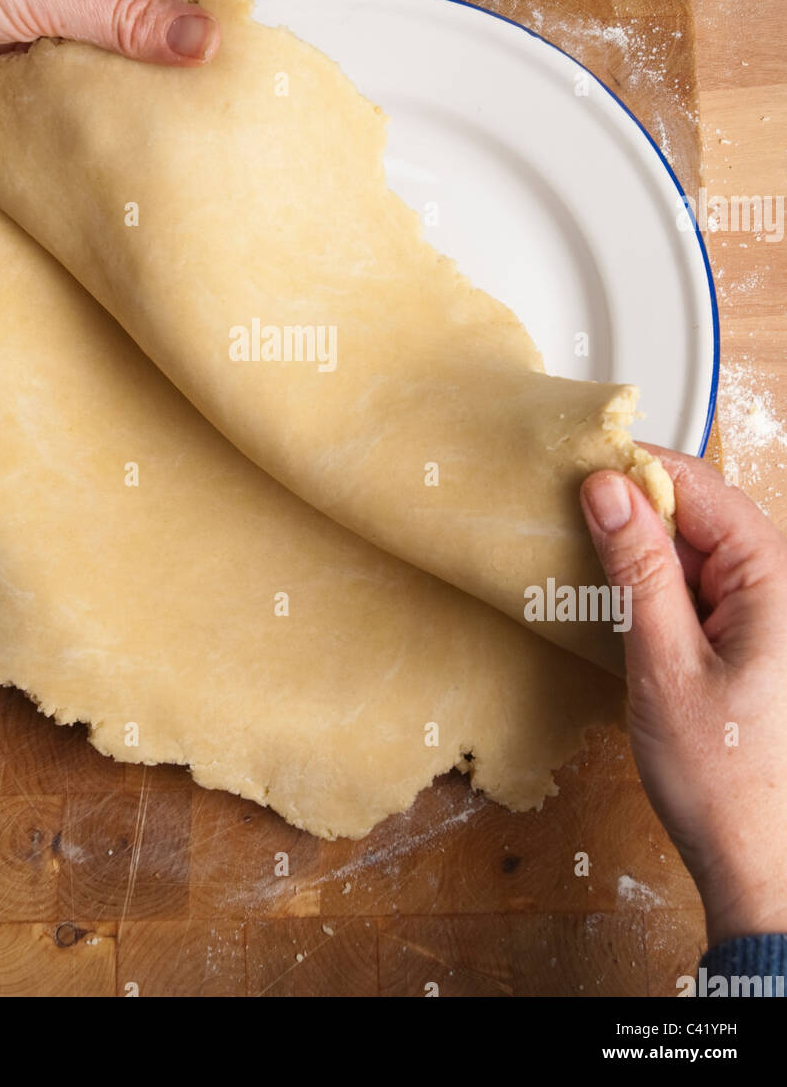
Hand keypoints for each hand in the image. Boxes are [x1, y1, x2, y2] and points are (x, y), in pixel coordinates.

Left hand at [0, 0, 236, 99]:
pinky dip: (100, 71)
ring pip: (121, 20)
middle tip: (203, 82)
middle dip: (174, 29)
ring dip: (135, 57)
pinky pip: (87, 45)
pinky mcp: (33, 16)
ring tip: (165, 99)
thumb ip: (133, 22)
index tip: (232, 38)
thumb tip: (206, 43)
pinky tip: (116, 100)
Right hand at [581, 449, 786, 946]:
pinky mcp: (753, 638)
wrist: (760, 863)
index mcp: (778, 580)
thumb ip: (641, 570)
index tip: (577, 471)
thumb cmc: (728, 782)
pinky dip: (659, 586)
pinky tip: (621, 602)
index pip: (703, 487)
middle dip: (636, 509)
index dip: (637, 471)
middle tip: (569, 515)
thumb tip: (611, 491)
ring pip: (698, 548)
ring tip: (587, 561)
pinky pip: (702, 586)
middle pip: (702, 512)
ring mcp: (770, 613)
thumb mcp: (665, 663)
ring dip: (644, 550)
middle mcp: (782, 587)